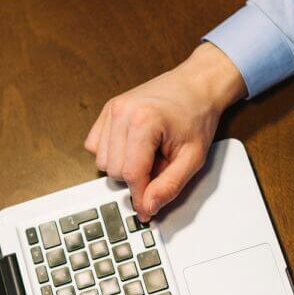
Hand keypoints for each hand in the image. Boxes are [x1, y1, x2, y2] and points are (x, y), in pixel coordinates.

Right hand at [85, 43, 245, 221]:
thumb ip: (170, 186)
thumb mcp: (193, 158)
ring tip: (148, 154)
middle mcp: (123, 112)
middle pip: (114, 171)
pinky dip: (113, 155)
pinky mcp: (107, 110)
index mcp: (145, 121)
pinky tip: (134, 148)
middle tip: (159, 166)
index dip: (140, 197)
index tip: (148, 209)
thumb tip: (148, 207)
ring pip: (103, 162)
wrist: (197, 85)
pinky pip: (96, 147)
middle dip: (136, 179)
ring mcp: (112, 109)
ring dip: (124, 167)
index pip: (131, 175)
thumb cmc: (197, 117)